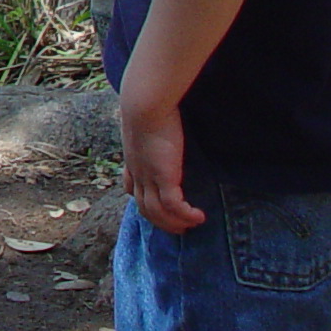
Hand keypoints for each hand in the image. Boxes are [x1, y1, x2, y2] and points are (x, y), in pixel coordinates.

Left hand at [119, 90, 205, 233]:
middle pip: (144, 207)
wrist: (144, 103)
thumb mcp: (144, 117)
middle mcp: (138, 172)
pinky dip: (186, 215)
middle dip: (160, 221)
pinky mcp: (164, 177)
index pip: (131, 187)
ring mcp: (149, 177)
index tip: (155, 205)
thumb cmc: (147, 103)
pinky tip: (199, 217)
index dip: (141, 199)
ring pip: (157, 212)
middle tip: (178, 227)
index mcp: (132, 159)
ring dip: (174, 223)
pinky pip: (174, 206)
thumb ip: (149, 123)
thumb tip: (159, 115)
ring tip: (191, 226)